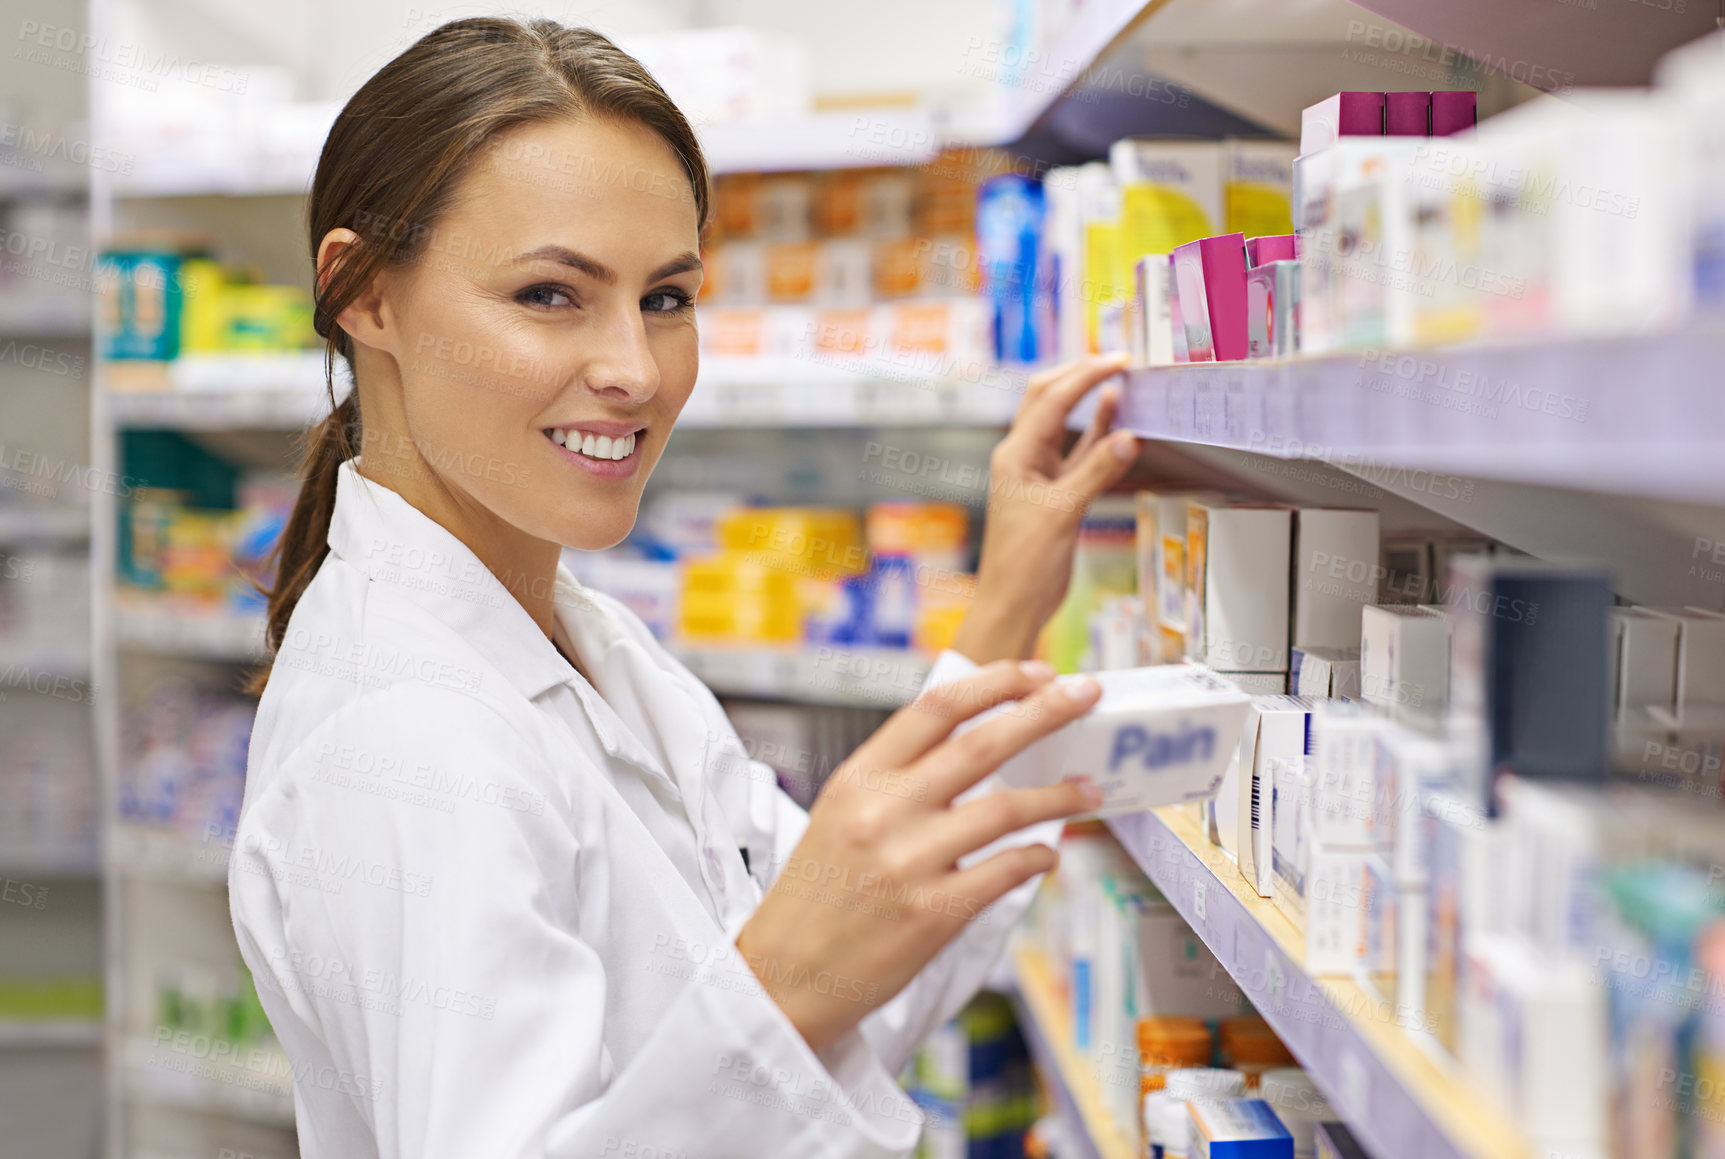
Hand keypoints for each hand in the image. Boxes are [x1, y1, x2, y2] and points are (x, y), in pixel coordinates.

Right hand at [735, 660, 1103, 1052]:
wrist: (784, 976)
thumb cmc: (815, 896)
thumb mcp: (838, 814)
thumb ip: (895, 777)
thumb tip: (969, 741)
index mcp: (858, 778)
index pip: (937, 706)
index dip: (995, 682)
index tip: (1036, 673)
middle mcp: (885, 812)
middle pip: (984, 743)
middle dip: (1047, 711)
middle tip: (1086, 695)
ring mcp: (912, 863)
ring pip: (1009, 808)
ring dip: (1059, 794)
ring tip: (1089, 789)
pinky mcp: (935, 914)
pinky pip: (1008, 870)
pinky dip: (1039, 856)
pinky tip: (1047, 852)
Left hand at [951, 355, 1141, 664]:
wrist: (1014, 604)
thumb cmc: (1024, 564)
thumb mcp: (1063, 513)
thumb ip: (1097, 472)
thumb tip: (1130, 437)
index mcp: (1015, 455)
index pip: (1052, 400)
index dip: (1086, 375)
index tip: (1119, 360)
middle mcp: (1023, 458)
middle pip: (1050, 399)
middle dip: (1081, 376)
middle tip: (1119, 361)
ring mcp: (1039, 475)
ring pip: (1067, 425)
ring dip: (1091, 403)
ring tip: (1122, 381)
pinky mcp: (1055, 494)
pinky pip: (1079, 455)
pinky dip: (1098, 436)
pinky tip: (1117, 421)